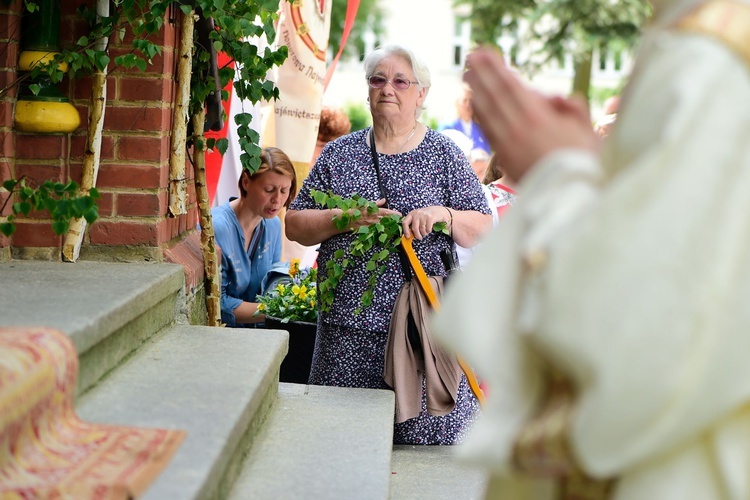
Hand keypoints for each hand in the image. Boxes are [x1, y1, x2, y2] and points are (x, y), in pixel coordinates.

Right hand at [347, 198, 400, 229]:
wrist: (344, 220)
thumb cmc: (354, 211)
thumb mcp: (364, 204)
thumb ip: (375, 203)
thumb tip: (384, 200)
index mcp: (372, 211)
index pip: (385, 212)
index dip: (393, 213)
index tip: (400, 214)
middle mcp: (372, 219)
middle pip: (386, 221)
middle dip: (394, 221)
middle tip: (401, 221)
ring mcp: (370, 226)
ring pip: (382, 227)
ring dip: (390, 227)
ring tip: (397, 227)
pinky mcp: (367, 231)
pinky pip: (376, 232)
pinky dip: (382, 232)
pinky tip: (388, 233)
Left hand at [402, 206, 444, 240]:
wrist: (438, 211)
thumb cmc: (425, 216)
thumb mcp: (417, 217)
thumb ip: (412, 224)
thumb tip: (408, 235)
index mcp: (411, 214)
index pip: (405, 222)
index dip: (405, 230)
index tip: (408, 236)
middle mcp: (417, 213)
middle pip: (414, 228)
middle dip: (417, 235)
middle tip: (419, 238)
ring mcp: (423, 215)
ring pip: (422, 229)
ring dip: (424, 233)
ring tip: (425, 231)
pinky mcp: (430, 218)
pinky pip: (428, 229)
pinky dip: (428, 231)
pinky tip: (429, 229)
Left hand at [464, 47, 598, 182]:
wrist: (570, 196)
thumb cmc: (583, 161)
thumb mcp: (586, 128)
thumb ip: (571, 107)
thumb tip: (554, 98)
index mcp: (538, 117)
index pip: (510, 87)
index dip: (496, 69)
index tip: (485, 54)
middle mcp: (518, 129)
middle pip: (494, 96)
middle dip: (482, 75)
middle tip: (471, 58)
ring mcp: (508, 145)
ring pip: (487, 113)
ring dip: (476, 92)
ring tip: (467, 76)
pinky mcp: (504, 159)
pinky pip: (488, 131)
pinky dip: (479, 115)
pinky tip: (474, 105)